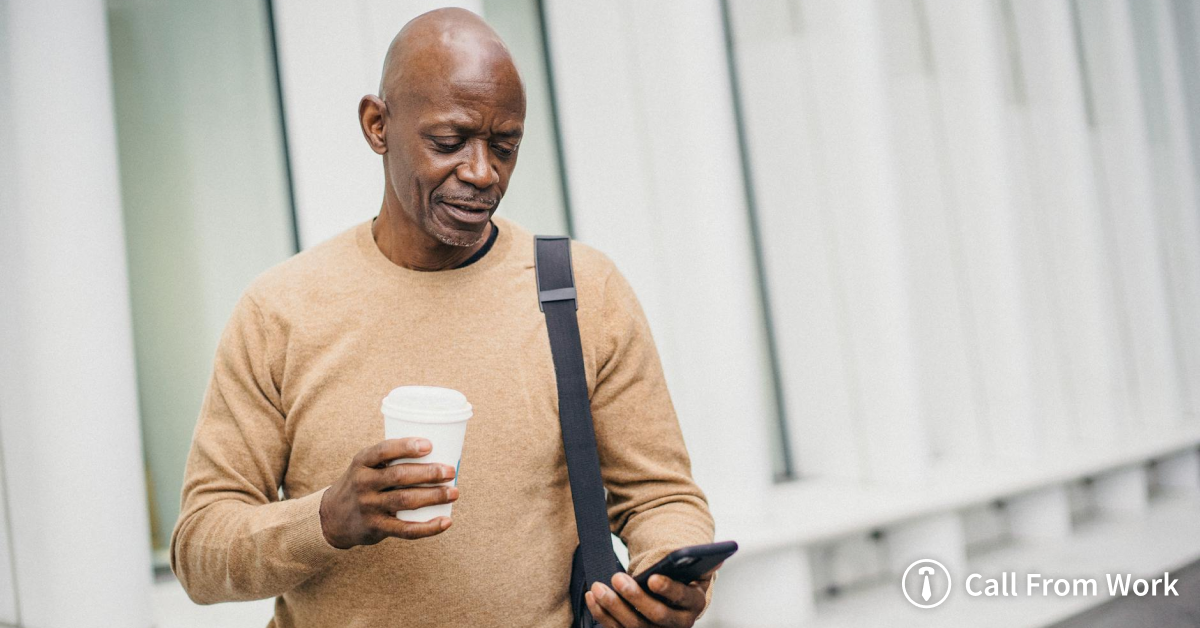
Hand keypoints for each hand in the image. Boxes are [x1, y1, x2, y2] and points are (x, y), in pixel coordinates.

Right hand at [319, 437, 456, 548]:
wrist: (332, 517)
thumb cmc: (362, 484)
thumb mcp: (365, 466)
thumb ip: (391, 460)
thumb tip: (440, 451)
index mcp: (362, 462)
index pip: (383, 450)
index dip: (407, 447)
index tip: (429, 445)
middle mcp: (363, 483)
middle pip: (400, 476)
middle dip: (429, 473)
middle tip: (451, 471)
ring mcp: (369, 506)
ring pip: (406, 500)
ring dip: (434, 496)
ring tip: (454, 493)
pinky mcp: (376, 528)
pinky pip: (406, 529)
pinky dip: (428, 527)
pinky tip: (446, 522)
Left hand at [585, 570, 715, 627]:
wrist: (673, 598)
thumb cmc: (682, 577)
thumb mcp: (694, 568)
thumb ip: (702, 561)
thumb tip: (717, 557)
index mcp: (694, 603)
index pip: (682, 598)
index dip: (668, 589)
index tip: (652, 578)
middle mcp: (678, 624)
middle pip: (656, 615)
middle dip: (634, 597)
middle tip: (617, 578)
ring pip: (634, 626)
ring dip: (613, 607)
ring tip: (598, 587)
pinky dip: (603, 614)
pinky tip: (593, 598)